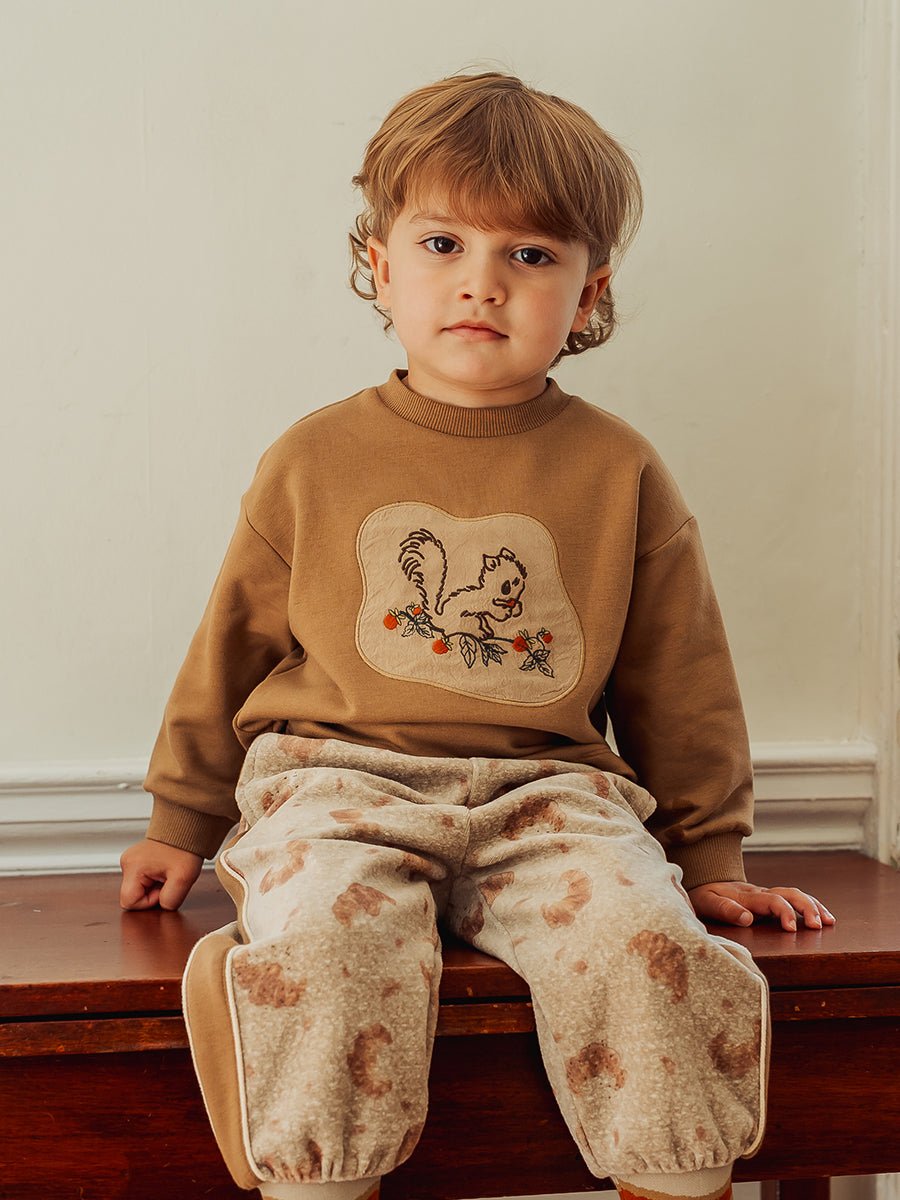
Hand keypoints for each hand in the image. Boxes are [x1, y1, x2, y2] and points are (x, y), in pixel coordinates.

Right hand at [120, 838, 203, 910]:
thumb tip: (162, 907)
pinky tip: (165, 870)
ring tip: (168, 873)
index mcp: (133, 867)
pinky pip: (143, 880)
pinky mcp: (137, 860)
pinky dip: (155, 880)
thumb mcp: (183, 879)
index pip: (129, 902)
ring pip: (139, 889)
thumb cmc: (186, 849)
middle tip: (168, 879)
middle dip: (153, 894)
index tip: (164, 887)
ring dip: (155, 887)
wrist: (188, 829)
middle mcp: (127, 862)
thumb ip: (170, 900)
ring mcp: (131, 860)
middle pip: (133, 896)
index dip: (149, 902)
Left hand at [688, 879, 834, 930]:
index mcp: (747, 896)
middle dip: (806, 908)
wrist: (702, 881)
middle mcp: (760, 893)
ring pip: (795, 894)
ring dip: (813, 906)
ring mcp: (766, 895)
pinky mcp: (769, 900)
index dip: (784, 912)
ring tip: (828, 922)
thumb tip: (748, 918)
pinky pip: (792, 899)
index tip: (792, 929)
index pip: (771, 900)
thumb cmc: (704, 896)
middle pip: (789, 893)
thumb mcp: (706, 902)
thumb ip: (725, 909)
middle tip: (817, 926)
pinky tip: (822, 917)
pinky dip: (810, 906)